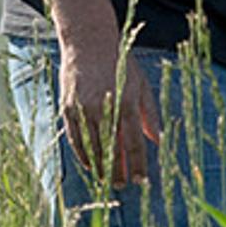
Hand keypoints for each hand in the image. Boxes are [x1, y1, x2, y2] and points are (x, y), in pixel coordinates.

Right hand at [60, 41, 159, 185]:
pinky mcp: (68, 108)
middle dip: (118, 171)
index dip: (137, 164)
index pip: (134, 142)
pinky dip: (82, 154)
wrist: (88, 41)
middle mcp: (104, 108)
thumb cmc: (120, 62)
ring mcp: (83, 109)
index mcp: (126, 103)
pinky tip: (90, 165)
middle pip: (112, 149)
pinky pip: (75, 138)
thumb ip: (150, 113)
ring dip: (100, 167)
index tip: (141, 180)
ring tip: (107, 181)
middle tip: (122, 185)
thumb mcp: (141, 83)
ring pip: (92, 147)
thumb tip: (157, 141)